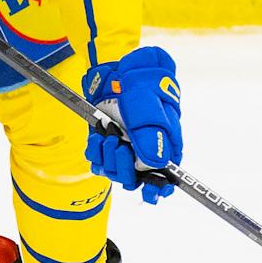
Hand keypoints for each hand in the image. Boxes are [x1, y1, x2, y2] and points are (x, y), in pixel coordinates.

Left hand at [83, 46, 180, 203]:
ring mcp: (126, 147)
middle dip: (124, 168)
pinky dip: (95, 152)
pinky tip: (97, 138)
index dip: (158, 189)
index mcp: (165, 146)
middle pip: (136, 179)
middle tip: (119, 148)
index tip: (150, 192)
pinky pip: (99, 160)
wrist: (117, 70)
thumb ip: (153, 137)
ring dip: (108, 158)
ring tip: (107, 137)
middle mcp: (146, 150)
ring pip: (116, 171)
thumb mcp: (150, 109)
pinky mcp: (108, 142)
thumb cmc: (142, 86)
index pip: (166, 178)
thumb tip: (157, 164)